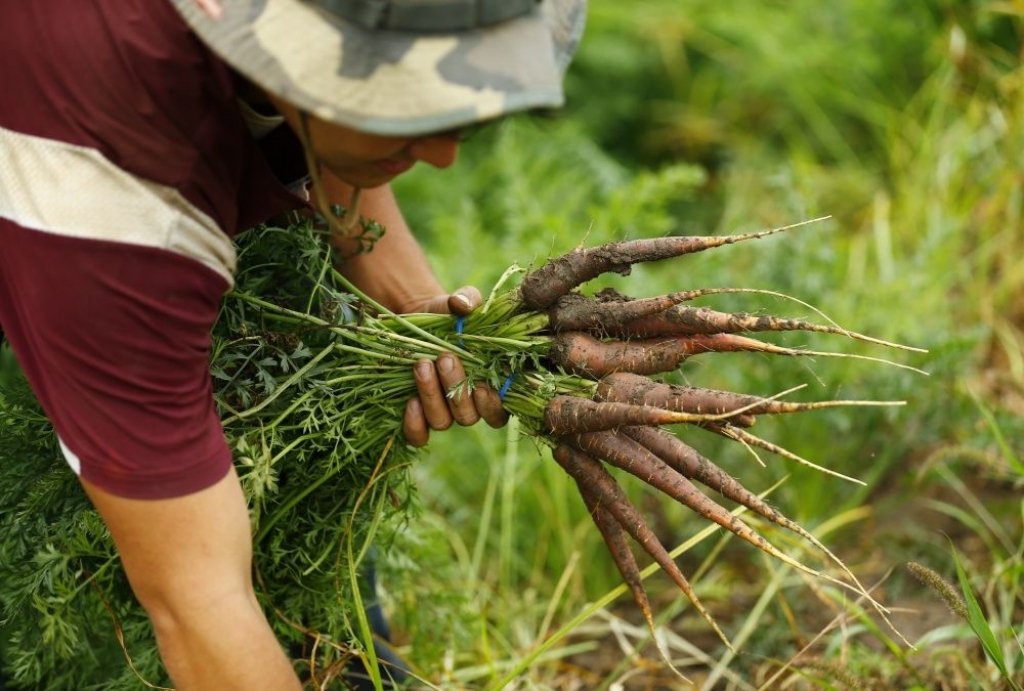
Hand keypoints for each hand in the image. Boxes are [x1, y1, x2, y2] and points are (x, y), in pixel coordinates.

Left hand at [402, 286, 508, 446]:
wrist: (414, 321)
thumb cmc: (447, 315)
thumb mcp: (458, 304)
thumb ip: (468, 299)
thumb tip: (463, 305)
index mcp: (490, 386)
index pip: (500, 411)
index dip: (494, 404)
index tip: (484, 385)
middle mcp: (468, 405)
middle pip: (469, 416)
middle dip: (458, 388)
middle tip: (446, 357)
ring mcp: (441, 413)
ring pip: (443, 422)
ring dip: (433, 396)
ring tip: (422, 365)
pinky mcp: (415, 417)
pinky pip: (418, 435)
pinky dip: (415, 424)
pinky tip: (409, 402)